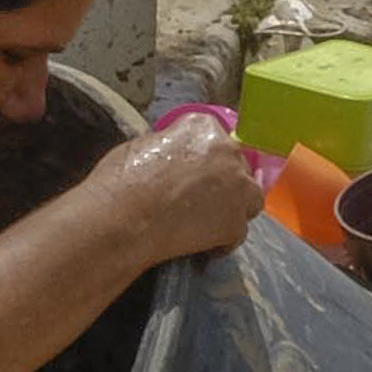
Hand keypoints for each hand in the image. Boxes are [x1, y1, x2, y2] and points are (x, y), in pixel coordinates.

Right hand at [86, 114, 268, 268]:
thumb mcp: (143, 146)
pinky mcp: (236, 223)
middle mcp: (228, 151)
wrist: (124, 219)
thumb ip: (171, 146)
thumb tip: (175, 157)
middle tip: (197, 199)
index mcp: (203, 126)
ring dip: (232, 208)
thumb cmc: (122, 180)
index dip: (204, 158)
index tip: (192, 171)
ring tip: (206, 222)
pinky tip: (202, 244)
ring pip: (249, 198)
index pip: (216, 137)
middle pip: (237, 166)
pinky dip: (223, 239)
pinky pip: (239, 232)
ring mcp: (238, 188)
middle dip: (222, 181)